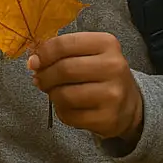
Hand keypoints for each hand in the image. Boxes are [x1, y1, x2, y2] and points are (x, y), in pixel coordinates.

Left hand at [29, 32, 143, 143]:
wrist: (129, 104)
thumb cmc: (101, 73)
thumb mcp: (88, 53)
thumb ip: (61, 52)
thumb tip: (33, 62)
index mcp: (107, 44)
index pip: (64, 44)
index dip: (43, 53)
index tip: (34, 61)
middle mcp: (114, 66)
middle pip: (64, 70)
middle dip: (45, 76)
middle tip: (39, 79)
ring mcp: (113, 94)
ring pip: (64, 94)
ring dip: (52, 94)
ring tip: (54, 92)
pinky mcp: (108, 118)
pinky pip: (70, 115)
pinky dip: (61, 111)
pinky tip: (67, 106)